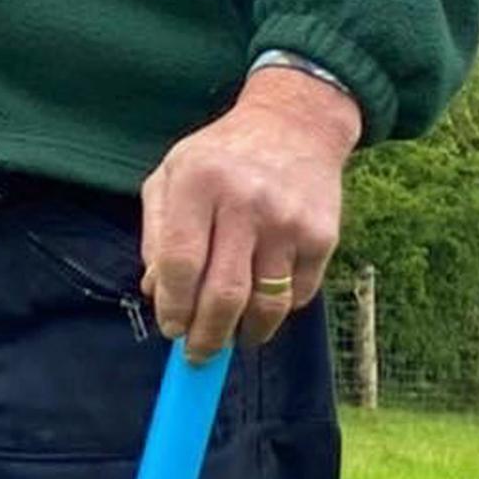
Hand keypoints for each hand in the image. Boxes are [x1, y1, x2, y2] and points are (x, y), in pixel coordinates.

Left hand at [139, 67, 360, 361]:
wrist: (293, 125)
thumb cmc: (220, 155)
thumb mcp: (172, 174)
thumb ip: (157, 232)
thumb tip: (156, 292)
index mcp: (198, 182)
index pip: (181, 263)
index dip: (173, 306)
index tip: (170, 329)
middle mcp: (245, 201)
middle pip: (224, 294)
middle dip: (206, 336)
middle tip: (197, 353)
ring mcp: (288, 221)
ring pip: (266, 304)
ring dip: (245, 333)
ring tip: (230, 336)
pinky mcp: (323, 237)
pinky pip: (298, 296)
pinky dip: (276, 312)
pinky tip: (261, 305)